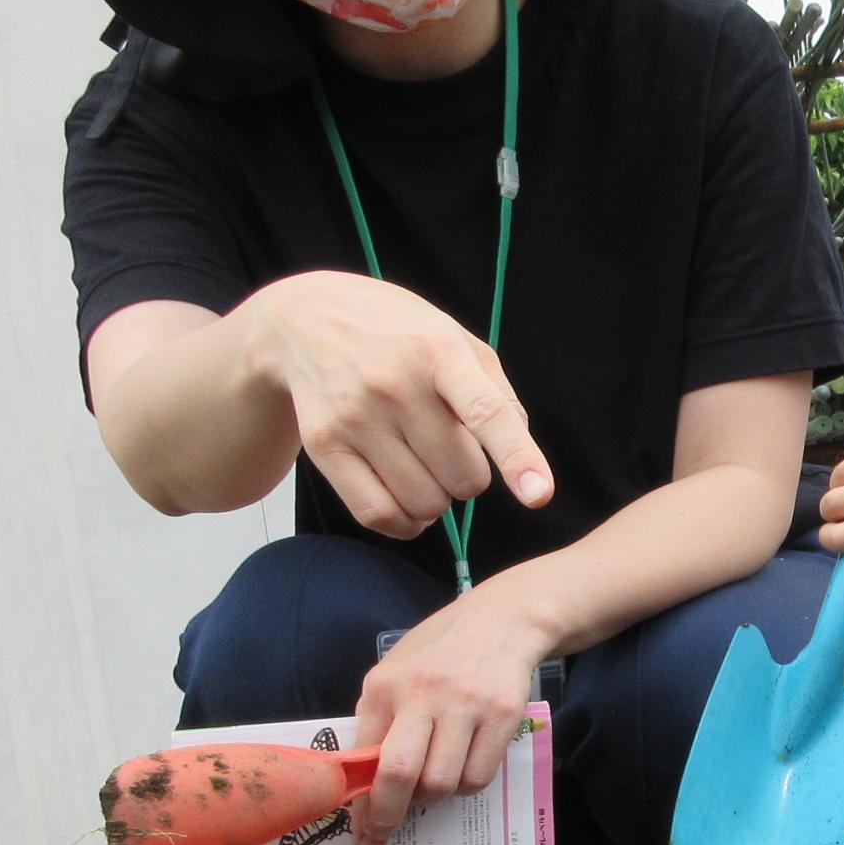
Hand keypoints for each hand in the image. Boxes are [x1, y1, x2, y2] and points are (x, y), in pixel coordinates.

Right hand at [249, 272, 553, 538]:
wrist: (304, 321)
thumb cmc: (399, 336)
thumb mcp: (455, 338)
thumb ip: (497, 393)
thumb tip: (521, 456)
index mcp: (439, 351)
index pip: (486, 413)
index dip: (518, 458)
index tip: (539, 495)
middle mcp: (395, 385)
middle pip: (462, 476)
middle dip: (471, 476)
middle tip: (452, 450)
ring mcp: (355, 417)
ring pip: (425, 503)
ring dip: (439, 500)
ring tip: (426, 468)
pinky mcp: (325, 446)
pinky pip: (378, 514)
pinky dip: (405, 523)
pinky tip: (408, 502)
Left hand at [348, 584, 552, 844]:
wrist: (502, 621)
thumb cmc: (439, 654)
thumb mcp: (396, 674)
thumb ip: (380, 720)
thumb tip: (365, 782)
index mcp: (386, 687)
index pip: (365, 758)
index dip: (362, 805)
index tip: (363, 836)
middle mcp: (423, 694)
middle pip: (400, 774)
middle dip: (389, 815)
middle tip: (386, 835)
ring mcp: (467, 704)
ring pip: (443, 783)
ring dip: (436, 796)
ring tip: (437, 778)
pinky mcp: (503, 714)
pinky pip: (480, 776)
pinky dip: (468, 784)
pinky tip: (466, 764)